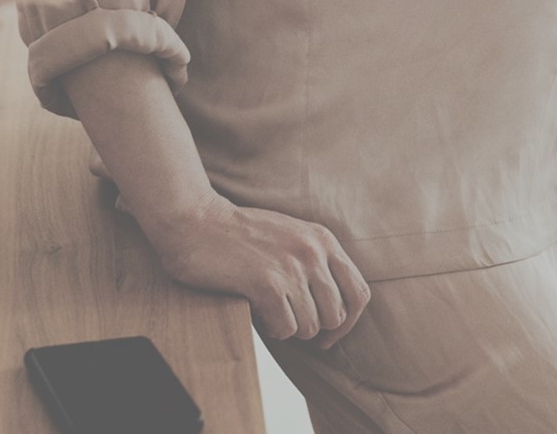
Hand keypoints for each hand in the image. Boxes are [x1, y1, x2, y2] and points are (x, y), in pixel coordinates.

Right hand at [141, 192, 370, 347]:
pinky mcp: (267, 284)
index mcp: (323, 240)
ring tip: (269, 311)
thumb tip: (335, 311)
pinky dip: (272, 329)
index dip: (348, 322)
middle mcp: (314, 252)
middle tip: (289, 322)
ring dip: (289, 328)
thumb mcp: (290, 236)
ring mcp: (292, 267)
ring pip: (310, 327)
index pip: (359, 293)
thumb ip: (315, 261)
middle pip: (336, 316)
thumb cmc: (239, 234)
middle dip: (313, 328)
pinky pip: (286, 329)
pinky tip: (257, 312)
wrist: (197, 222)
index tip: (329, 335)